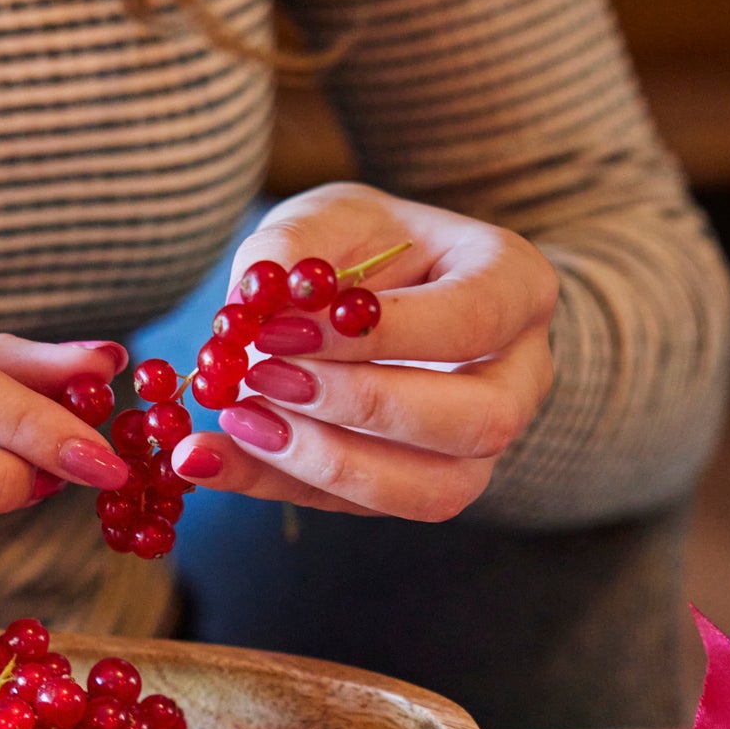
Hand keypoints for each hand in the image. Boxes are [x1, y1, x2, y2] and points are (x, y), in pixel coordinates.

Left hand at [172, 183, 557, 519]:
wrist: (374, 296)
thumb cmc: (362, 248)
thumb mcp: (326, 219)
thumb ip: (289, 251)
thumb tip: (249, 307)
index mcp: (516, 288)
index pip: (471, 321)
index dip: (379, 334)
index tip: (284, 328)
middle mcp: (519, 378)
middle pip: (476, 421)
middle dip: (361, 407)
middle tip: (265, 377)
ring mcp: (481, 448)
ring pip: (435, 491)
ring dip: (326, 463)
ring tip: (239, 419)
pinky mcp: (420, 489)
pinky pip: (361, 509)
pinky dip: (278, 485)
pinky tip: (210, 456)